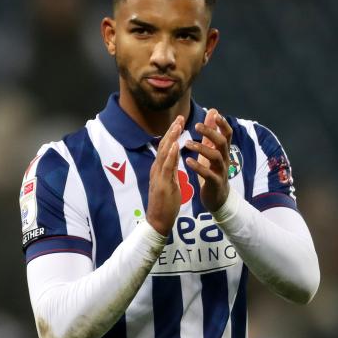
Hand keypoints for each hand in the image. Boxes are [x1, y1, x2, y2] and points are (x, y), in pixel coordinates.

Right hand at [146, 116, 183, 235]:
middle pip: (163, 146)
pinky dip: (170, 154)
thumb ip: (170, 170)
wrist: (158, 221)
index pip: (165, 147)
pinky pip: (166, 167)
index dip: (172, 134)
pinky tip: (175, 145)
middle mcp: (157, 169)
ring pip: (164, 153)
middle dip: (172, 130)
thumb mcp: (169, 182)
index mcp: (159, 169)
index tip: (179, 122)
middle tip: (180, 117)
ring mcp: (158, 176)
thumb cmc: (165, 204)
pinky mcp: (162, 184)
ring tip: (178, 125)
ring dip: (171, 138)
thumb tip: (174, 159)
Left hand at [185, 108, 231, 211]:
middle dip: (210, 133)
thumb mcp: (212, 149)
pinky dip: (198, 166)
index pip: (227, 134)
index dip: (223, 124)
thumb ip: (212, 132)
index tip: (215, 114)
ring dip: (201, 148)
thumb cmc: (213, 170)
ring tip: (187, 143)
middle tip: (195, 126)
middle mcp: (224, 159)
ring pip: (215, 157)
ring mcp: (221, 171)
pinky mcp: (215, 183)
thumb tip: (214, 111)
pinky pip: (208, 173)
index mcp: (223, 150)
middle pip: (222, 143)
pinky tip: (187, 160)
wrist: (217, 197)